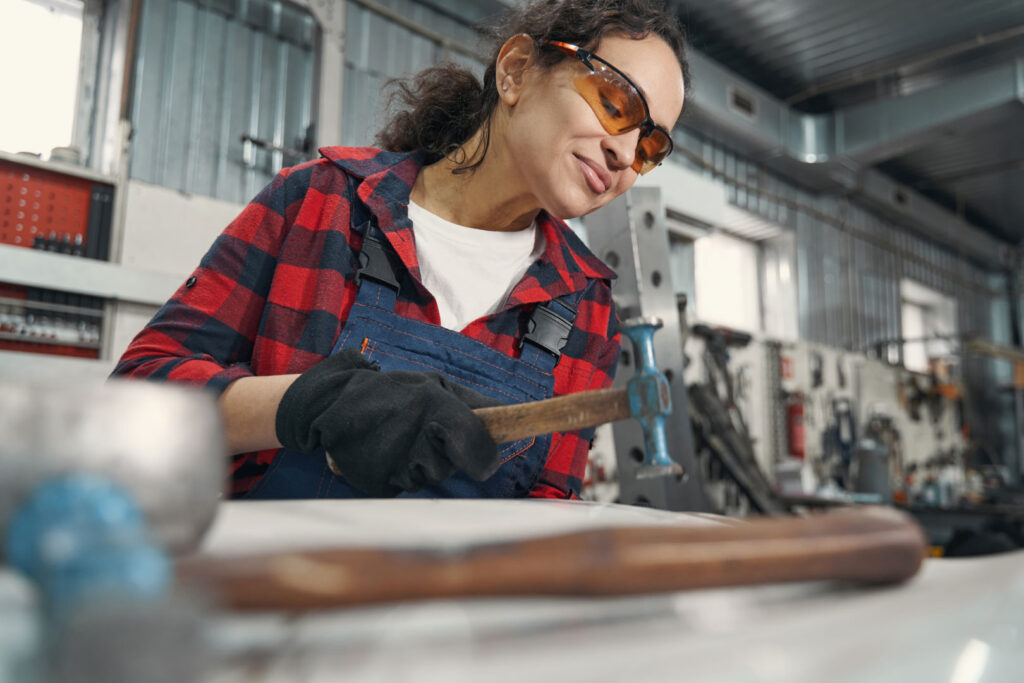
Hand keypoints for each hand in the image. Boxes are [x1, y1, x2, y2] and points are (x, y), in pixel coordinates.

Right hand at [275, 349, 499, 495]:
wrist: (331, 403)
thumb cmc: (392, 393)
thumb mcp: (432, 384)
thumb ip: (471, 402)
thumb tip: (506, 414)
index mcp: (433, 403)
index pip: (472, 439)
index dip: (483, 455)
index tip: (487, 462)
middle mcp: (414, 433)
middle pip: (449, 466)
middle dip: (443, 456)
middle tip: (423, 435)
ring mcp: (393, 460)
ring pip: (426, 478)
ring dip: (418, 464)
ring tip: (399, 439)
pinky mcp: (376, 480)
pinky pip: (402, 486)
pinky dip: (397, 473)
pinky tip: (385, 453)